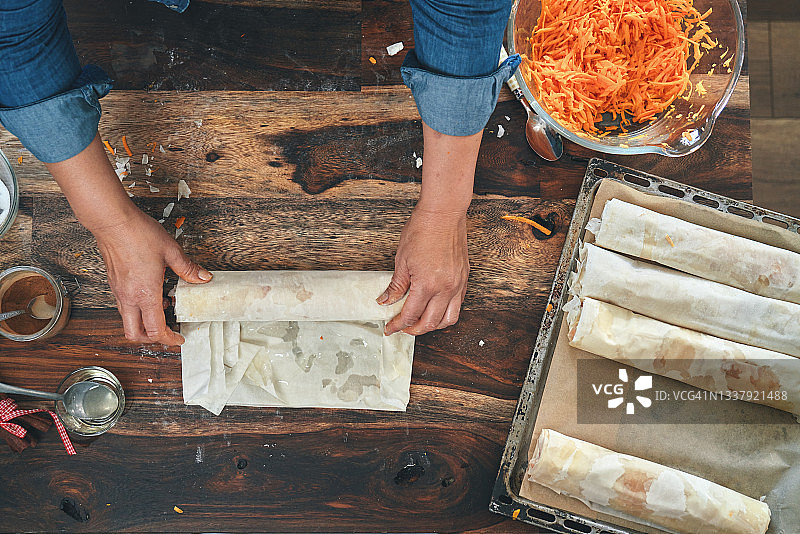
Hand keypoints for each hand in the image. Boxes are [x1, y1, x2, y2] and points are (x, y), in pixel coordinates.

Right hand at [94, 209, 210, 345]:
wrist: (112, 221)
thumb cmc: (138, 234)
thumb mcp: (170, 251)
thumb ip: (187, 268)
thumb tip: (202, 278)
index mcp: (145, 294)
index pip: (155, 330)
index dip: (169, 340)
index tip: (179, 339)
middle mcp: (128, 297)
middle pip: (134, 334)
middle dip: (151, 338)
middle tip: (167, 331)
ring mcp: (118, 291)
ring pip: (128, 320)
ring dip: (144, 322)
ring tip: (162, 307)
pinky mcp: (113, 283)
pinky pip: (123, 305)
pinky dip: (137, 308)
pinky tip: (150, 292)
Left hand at [379, 207, 468, 335]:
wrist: (444, 213)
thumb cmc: (423, 229)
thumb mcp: (402, 259)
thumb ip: (396, 285)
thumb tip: (386, 300)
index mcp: (427, 284)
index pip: (411, 315)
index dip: (398, 325)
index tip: (391, 327)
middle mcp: (446, 288)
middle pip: (430, 323)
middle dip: (414, 329)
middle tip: (402, 327)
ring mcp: (457, 284)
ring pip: (448, 319)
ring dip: (433, 325)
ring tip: (420, 322)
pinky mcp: (464, 278)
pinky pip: (457, 304)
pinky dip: (445, 312)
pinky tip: (435, 307)